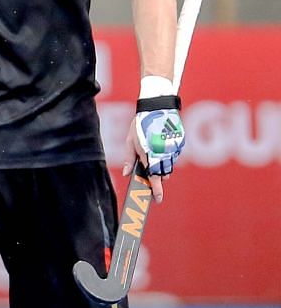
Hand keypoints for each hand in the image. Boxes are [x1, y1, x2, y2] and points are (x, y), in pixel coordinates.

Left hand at [131, 83, 183, 201]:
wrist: (158, 108)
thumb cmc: (140, 124)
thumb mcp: (130, 141)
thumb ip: (129, 159)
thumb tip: (127, 174)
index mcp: (150, 155)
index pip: (155, 178)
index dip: (156, 190)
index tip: (157, 200)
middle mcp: (164, 154)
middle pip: (163, 173)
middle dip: (158, 176)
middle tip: (151, 172)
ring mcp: (174, 149)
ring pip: (170, 165)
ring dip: (163, 165)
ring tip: (154, 152)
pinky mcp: (180, 144)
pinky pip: (174, 155)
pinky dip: (168, 154)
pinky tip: (161, 144)